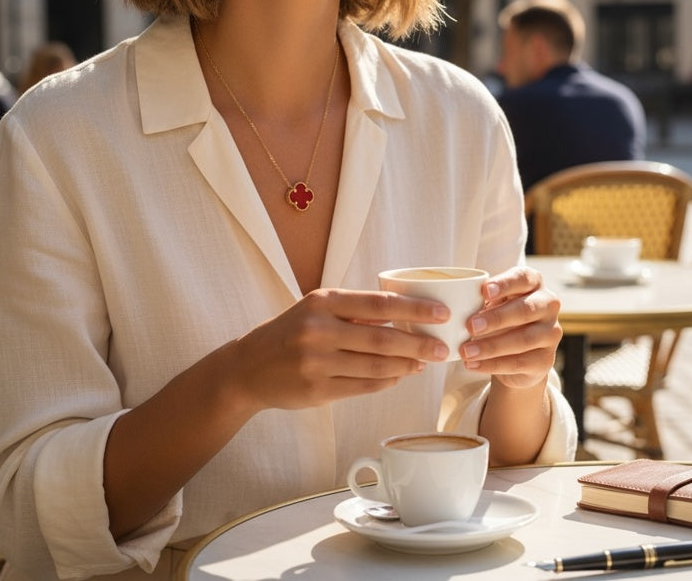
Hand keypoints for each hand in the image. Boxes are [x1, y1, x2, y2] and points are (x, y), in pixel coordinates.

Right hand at [227, 288, 450, 411]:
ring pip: (377, 366)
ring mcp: (317, 362)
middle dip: (420, 344)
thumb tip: (408, 318)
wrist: (249, 368)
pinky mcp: (317, 390)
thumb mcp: (317, 309)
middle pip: (384, 338)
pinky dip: (387, 381)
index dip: (416, 309)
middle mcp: (318, 329)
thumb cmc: (292, 332)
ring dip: (407, 366)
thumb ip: (355, 312)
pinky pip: (364, 386)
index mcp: (322, 301)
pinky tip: (400, 376)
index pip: (380, 303)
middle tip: (443, 348)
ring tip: (424, 363)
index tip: (442, 313)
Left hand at [461, 266, 561, 388]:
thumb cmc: (500, 316)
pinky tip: (473, 365)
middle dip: (496, 318)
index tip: (484, 291)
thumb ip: (481, 300)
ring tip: (466, 351)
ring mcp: (551, 333)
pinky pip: (519, 363)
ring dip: (491, 346)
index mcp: (534, 284)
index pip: (523, 278)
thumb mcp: (492, 303)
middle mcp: (548, 305)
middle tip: (470, 326)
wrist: (516, 353)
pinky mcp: (546, 360)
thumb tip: (458, 306)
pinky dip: (492, 365)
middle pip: (525, 310)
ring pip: (523, 339)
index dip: (505, 284)